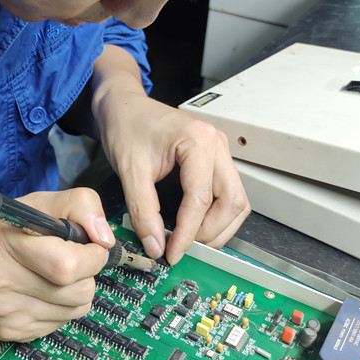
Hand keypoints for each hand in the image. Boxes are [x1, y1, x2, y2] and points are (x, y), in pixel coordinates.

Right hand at [0, 187, 112, 341]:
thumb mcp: (32, 202)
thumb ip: (76, 205)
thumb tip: (105, 237)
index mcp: (5, 244)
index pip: (65, 264)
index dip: (90, 255)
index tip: (91, 245)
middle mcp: (2, 282)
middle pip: (77, 291)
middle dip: (87, 273)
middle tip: (73, 257)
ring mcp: (6, 312)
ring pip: (75, 310)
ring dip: (77, 290)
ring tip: (55, 273)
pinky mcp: (10, 332)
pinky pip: (59, 324)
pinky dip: (61, 306)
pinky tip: (41, 289)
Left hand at [92, 53, 248, 265]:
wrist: (123, 106)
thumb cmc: (126, 126)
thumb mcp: (129, 170)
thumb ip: (143, 210)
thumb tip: (156, 246)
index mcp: (198, 140)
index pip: (201, 198)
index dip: (188, 232)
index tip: (172, 253)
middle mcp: (217, 144)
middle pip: (233, 201)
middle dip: (211, 232)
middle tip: (184, 249)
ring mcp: (219, 151)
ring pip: (236, 201)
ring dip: (218, 227)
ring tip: (189, 241)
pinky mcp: (215, 159)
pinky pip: (227, 194)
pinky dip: (215, 215)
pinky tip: (193, 225)